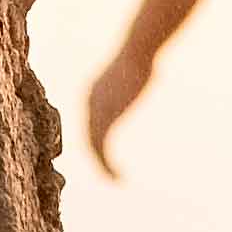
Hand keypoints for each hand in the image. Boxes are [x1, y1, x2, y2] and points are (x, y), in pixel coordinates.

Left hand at [87, 47, 153, 179]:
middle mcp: (89, 103)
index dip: (95, 140)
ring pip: (92, 147)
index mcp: (94, 92)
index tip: (104, 155)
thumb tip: (144, 70)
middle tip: (107, 171)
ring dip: (102, 166)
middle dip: (96, 156)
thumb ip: (133, 79)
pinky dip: (107, 166)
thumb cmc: (142, 55)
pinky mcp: (103, 120)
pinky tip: (117, 177)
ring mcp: (94, 112)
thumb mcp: (134, 70)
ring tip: (114, 179)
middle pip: (87, 136)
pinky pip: (101, 150)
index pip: (89, 122)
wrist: (137, 53)